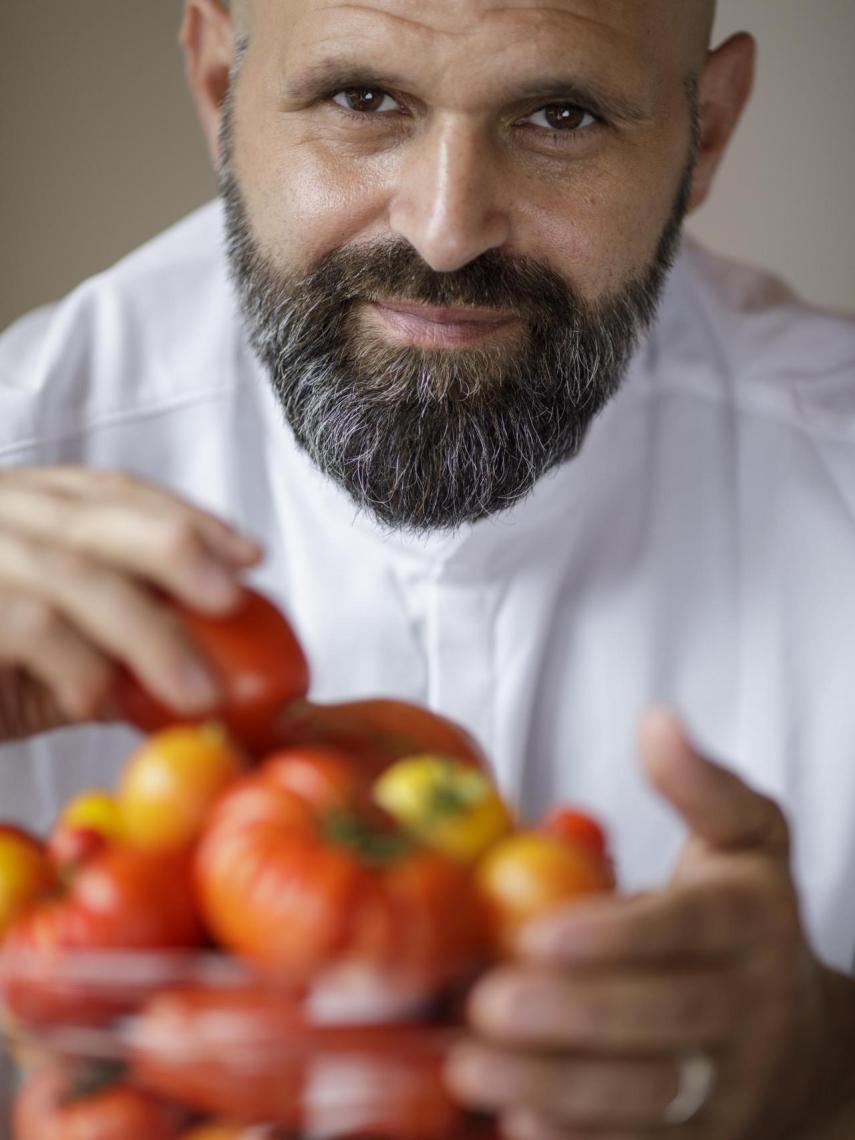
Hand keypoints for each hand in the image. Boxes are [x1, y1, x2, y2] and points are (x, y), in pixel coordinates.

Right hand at [0, 466, 260, 741]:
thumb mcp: (51, 649)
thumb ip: (114, 640)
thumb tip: (209, 662)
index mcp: (24, 506)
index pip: (115, 492)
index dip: (188, 518)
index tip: (249, 555)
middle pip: (98, 515)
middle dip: (177, 550)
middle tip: (232, 601)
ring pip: (72, 573)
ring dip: (147, 634)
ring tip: (198, 691)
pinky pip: (29, 626)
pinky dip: (79, 667)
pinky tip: (100, 701)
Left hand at [449, 709, 850, 1139]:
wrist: (802, 1043)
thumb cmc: (746, 918)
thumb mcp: (744, 838)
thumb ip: (700, 784)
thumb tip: (657, 720)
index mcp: (750, 920)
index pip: (691, 928)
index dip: (618, 935)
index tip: (537, 932)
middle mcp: (749, 1007)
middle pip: (668, 1019)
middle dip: (573, 1017)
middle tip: (486, 1002)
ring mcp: (728, 1084)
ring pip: (650, 1098)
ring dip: (557, 1088)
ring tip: (473, 1063)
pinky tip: (513, 1121)